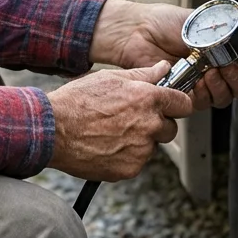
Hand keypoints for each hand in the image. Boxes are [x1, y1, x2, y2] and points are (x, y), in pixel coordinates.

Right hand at [48, 61, 194, 180]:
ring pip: (152, 146)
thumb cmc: (78, 101)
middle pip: (170, 128)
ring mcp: (141, 150)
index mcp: (148, 99)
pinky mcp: (130, 169)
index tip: (169, 105)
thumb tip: (163, 68)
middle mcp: (150, 125)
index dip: (176, 104)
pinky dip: (126, 156)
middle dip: (157, 124)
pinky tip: (107, 145)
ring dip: (140, 141)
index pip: (184, 104)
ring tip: (112, 132)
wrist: (53, 130)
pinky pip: (136, 162)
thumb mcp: (111, 78)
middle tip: (131, 120)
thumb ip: (143, 74)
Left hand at [90, 0, 237, 108]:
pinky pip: (203, 103)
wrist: (138, 31)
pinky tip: (197, 78)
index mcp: (222, 52)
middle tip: (229, 65)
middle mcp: (214, 70)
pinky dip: (204, 92)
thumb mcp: (205, 27)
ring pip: (224, 98)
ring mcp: (199, 84)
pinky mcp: (183, 95)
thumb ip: (234, 42)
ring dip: (222, 84)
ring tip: (210, 70)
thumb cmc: (166, 22)